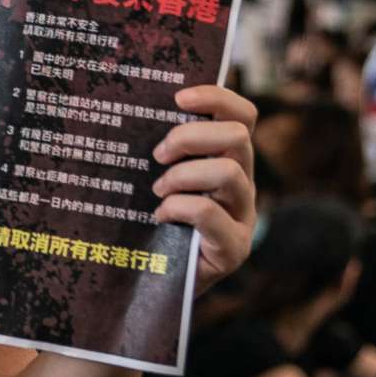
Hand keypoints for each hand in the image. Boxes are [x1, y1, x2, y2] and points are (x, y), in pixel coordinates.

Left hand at [153, 84, 257, 291]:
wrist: (162, 279)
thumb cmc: (157, 220)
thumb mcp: (160, 178)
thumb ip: (161, 150)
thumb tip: (132, 109)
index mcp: (228, 159)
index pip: (242, 116)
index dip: (216, 98)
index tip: (179, 97)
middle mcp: (243, 183)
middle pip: (238, 137)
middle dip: (192, 136)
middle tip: (158, 154)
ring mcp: (243, 215)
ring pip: (230, 173)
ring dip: (184, 175)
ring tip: (158, 189)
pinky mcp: (234, 247)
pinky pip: (211, 214)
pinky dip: (180, 208)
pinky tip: (160, 217)